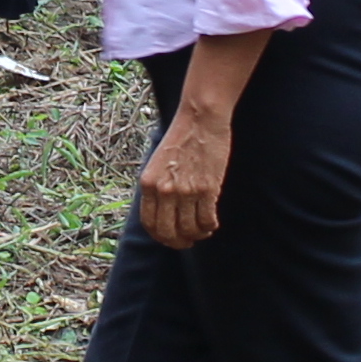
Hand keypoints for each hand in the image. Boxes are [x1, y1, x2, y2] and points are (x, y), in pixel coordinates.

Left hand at [136, 104, 231, 249]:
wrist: (200, 119)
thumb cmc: (181, 137)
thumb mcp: (157, 163)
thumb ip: (157, 187)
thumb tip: (163, 213)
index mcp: (148, 184)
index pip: (150, 223)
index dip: (160, 236)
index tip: (169, 238)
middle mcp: (164, 190)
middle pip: (168, 232)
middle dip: (178, 242)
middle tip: (187, 242)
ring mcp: (185, 191)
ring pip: (190, 229)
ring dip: (197, 235)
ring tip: (203, 231)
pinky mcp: (207, 189)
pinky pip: (207, 220)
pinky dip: (210, 226)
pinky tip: (212, 223)